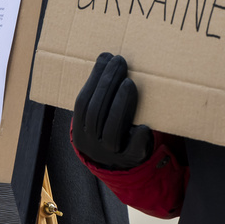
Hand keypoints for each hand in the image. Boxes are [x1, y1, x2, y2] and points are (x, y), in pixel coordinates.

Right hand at [71, 52, 153, 169]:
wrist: (120, 166)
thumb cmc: (109, 130)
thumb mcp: (97, 116)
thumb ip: (100, 94)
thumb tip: (106, 57)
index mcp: (80, 131)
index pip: (82, 102)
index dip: (94, 79)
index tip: (106, 57)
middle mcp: (91, 145)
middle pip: (96, 113)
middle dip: (108, 84)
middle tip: (120, 61)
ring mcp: (110, 154)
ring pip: (111, 130)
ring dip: (119, 104)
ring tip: (129, 82)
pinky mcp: (131, 159)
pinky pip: (133, 150)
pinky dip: (138, 137)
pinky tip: (144, 125)